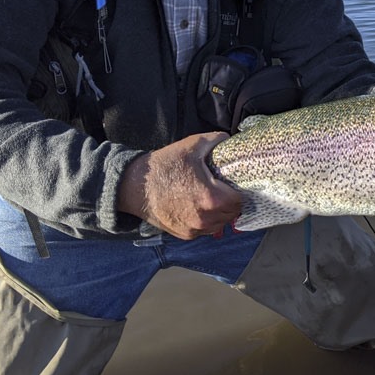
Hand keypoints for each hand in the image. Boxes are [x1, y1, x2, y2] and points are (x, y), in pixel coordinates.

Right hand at [118, 132, 240, 238]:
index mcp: (211, 198)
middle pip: (232, 214)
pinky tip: (200, 207)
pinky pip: (205, 230)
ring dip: (221, 214)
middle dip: (232, 202)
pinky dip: (207, 221)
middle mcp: (204, 219)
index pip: (240, 200)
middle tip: (226, 189)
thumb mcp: (192, 145)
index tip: (236, 183)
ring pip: (220, 224)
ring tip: (214, 198)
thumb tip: (230, 140)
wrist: (134, 187)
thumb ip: (216, 140)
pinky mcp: (184, 234)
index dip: (240, 190)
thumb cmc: (164, 165)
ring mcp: (194, 229)